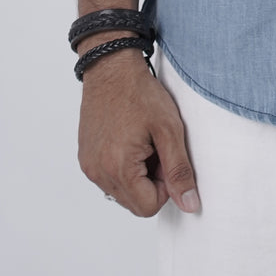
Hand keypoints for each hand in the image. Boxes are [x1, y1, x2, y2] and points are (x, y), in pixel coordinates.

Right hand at [77, 50, 200, 217]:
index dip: (165, 186)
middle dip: (151, 182)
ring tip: (142, 142)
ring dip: (137, 175)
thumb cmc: (139, 94)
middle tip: (156, 148)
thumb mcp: (169, 130)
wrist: (111, 68)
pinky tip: (128, 140)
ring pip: (122, 192)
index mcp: (118, 168)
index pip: (148, 207)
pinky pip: (109, 179)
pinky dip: (122, 167)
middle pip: (134, 203)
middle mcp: (97, 172)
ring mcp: (89, 166)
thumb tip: (189, 205)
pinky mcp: (85, 158)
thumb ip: (179, 171)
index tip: (166, 157)